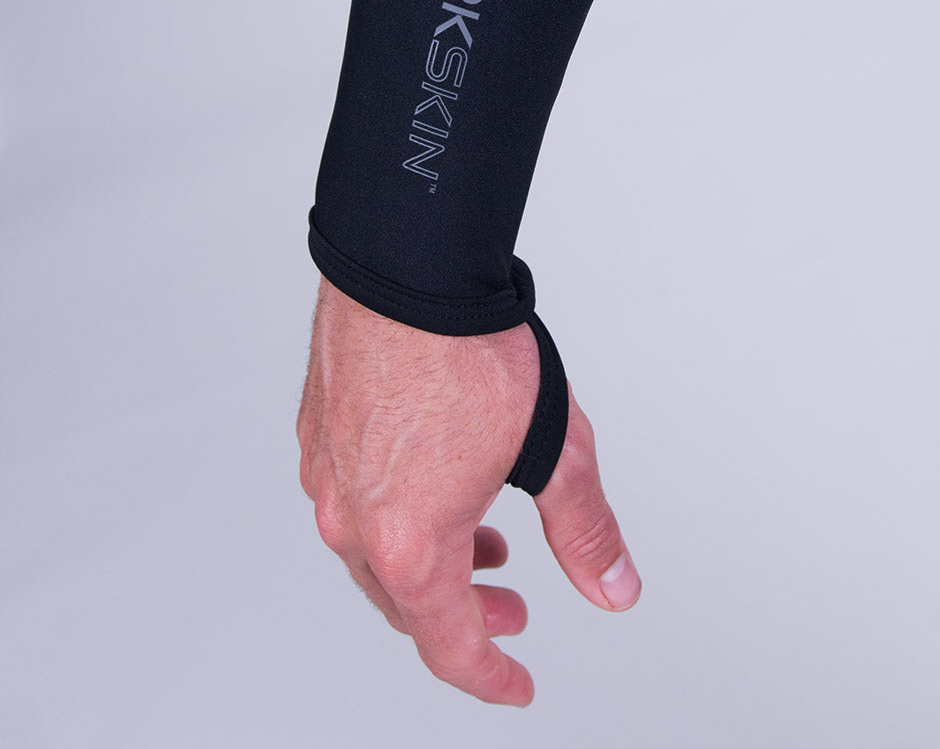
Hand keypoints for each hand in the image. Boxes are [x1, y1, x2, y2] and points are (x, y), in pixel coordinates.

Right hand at [296, 277, 640, 706]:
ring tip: (480, 544)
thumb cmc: (467, 348)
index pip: (449, 646)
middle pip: (406, 605)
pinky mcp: (315, 432)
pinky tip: (429, 482)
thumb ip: (584, 529)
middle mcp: (354, 518)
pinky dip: (394, 516)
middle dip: (463, 619)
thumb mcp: (552, 449)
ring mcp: (325, 475)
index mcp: (410, 541)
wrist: (404, 266)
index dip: (490, 675)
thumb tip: (614, 587)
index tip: (514, 682)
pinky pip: (350, 501)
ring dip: (428, 564)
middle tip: (508, 607)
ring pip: (372, 553)